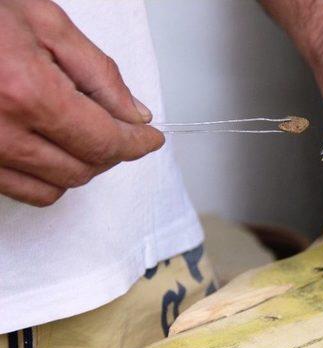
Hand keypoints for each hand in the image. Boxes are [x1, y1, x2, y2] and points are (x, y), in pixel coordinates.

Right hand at [0, 0, 163, 205]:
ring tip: (84, 135)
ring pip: (57, 187)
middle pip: (84, 168)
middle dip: (113, 151)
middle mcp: (1, 132)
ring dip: (83, 165)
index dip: (137, 143)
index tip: (150, 139)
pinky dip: (50, 178)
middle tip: (121, 129)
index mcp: (27, 92)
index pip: (105, 140)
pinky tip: (54, 150)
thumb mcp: (46, 24)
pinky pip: (25, 191)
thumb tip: (134, 114)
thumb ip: (99, 73)